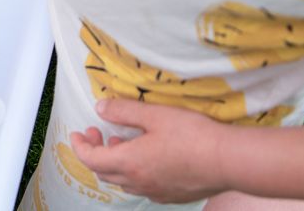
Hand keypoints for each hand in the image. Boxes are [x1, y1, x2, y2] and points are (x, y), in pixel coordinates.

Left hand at [70, 99, 231, 203]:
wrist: (227, 161)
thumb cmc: (192, 135)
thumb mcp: (154, 115)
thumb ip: (124, 111)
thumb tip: (100, 108)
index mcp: (129, 162)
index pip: (91, 159)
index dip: (79, 146)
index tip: (76, 134)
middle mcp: (138, 182)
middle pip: (104, 172)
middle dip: (95, 152)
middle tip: (98, 133)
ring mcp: (155, 191)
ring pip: (123, 181)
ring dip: (115, 162)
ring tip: (122, 141)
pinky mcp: (171, 195)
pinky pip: (142, 186)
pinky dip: (134, 171)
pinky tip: (146, 156)